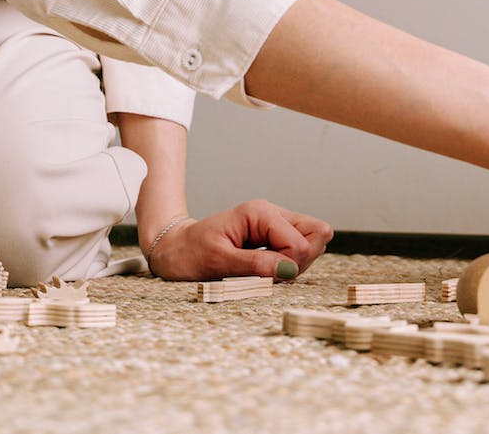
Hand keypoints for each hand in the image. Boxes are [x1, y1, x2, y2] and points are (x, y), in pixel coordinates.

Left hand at [145, 199, 332, 282]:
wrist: (173, 250)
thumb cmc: (190, 253)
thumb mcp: (218, 262)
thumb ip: (256, 265)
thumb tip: (290, 269)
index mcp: (260, 213)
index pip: (300, 243)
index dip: (288, 266)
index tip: (263, 276)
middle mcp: (272, 214)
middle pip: (315, 237)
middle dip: (297, 263)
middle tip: (266, 272)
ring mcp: (274, 224)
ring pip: (310, 244)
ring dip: (292, 265)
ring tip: (262, 270)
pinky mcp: (273, 236)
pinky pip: (297, 251)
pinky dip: (286, 266)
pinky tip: (265, 268)